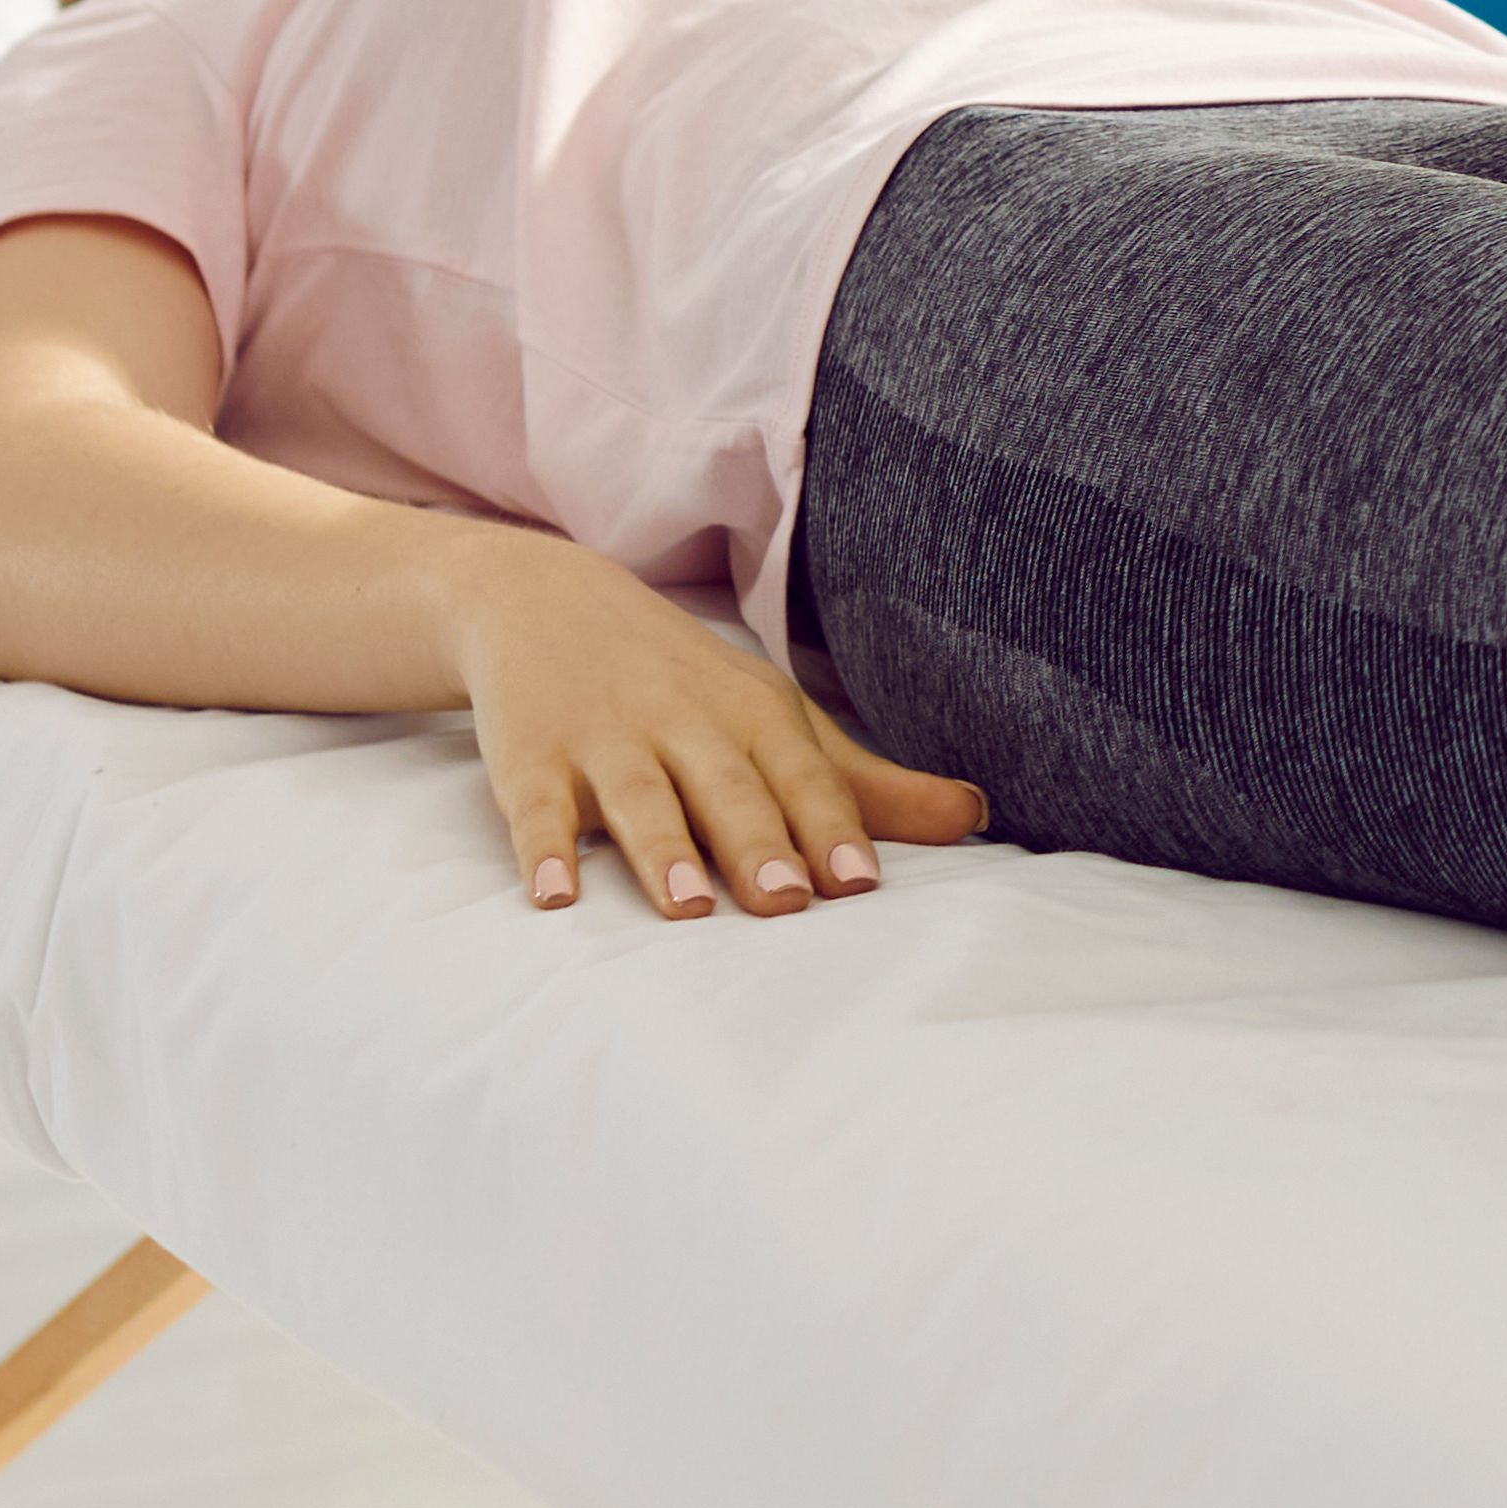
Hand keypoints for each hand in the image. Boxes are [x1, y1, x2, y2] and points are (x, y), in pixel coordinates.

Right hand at [442, 538, 990, 918]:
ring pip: (638, 798)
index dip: (831, 828)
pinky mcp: (530, 758)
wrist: (547, 601)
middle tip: (787, 900)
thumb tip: (976, 819)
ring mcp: (603, 740)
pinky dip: (543, 849)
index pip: (802, 776)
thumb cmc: (687, 685)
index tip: (859, 884)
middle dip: (758, 841)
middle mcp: (684, 722)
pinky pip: (536, 807)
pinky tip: (552, 896)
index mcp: (753, 714)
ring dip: (661, 850)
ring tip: (686, 906)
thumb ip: (866, 784)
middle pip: (727, 788)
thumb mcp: (776, 719)